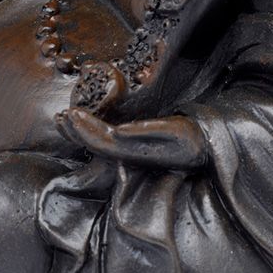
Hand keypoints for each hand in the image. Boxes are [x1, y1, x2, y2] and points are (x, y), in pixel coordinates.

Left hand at [55, 108, 206, 170]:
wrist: (210, 148)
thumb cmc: (196, 138)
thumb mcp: (179, 133)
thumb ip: (148, 131)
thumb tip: (118, 130)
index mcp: (141, 155)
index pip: (105, 145)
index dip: (86, 132)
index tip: (71, 113)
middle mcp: (133, 159)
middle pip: (98, 147)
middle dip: (78, 132)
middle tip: (61, 116)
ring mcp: (133, 155)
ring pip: (100, 146)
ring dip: (81, 133)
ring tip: (63, 120)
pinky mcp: (135, 148)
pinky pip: (108, 141)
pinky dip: (93, 131)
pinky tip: (81, 121)